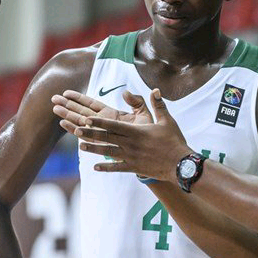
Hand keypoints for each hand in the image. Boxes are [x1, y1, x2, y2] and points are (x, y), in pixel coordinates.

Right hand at [51, 89, 154, 133]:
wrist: (151, 151)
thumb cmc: (148, 134)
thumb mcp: (144, 115)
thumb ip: (136, 102)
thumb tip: (126, 92)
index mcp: (110, 114)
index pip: (91, 104)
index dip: (79, 98)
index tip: (67, 93)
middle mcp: (102, 123)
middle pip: (81, 111)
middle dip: (67, 105)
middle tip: (53, 99)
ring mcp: (100, 132)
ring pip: (80, 122)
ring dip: (67, 116)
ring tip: (54, 109)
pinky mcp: (101, 142)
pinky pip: (85, 135)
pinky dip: (74, 130)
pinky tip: (63, 125)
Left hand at [65, 89, 190, 181]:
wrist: (181, 165)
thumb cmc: (174, 141)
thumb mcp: (167, 120)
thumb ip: (158, 105)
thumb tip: (155, 89)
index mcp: (137, 132)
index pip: (114, 125)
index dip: (99, 122)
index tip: (87, 119)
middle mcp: (131, 144)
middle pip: (107, 138)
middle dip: (91, 134)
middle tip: (76, 130)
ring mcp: (131, 157)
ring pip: (108, 152)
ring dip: (94, 149)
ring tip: (81, 146)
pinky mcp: (134, 168)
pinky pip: (116, 168)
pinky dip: (105, 167)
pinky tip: (94, 167)